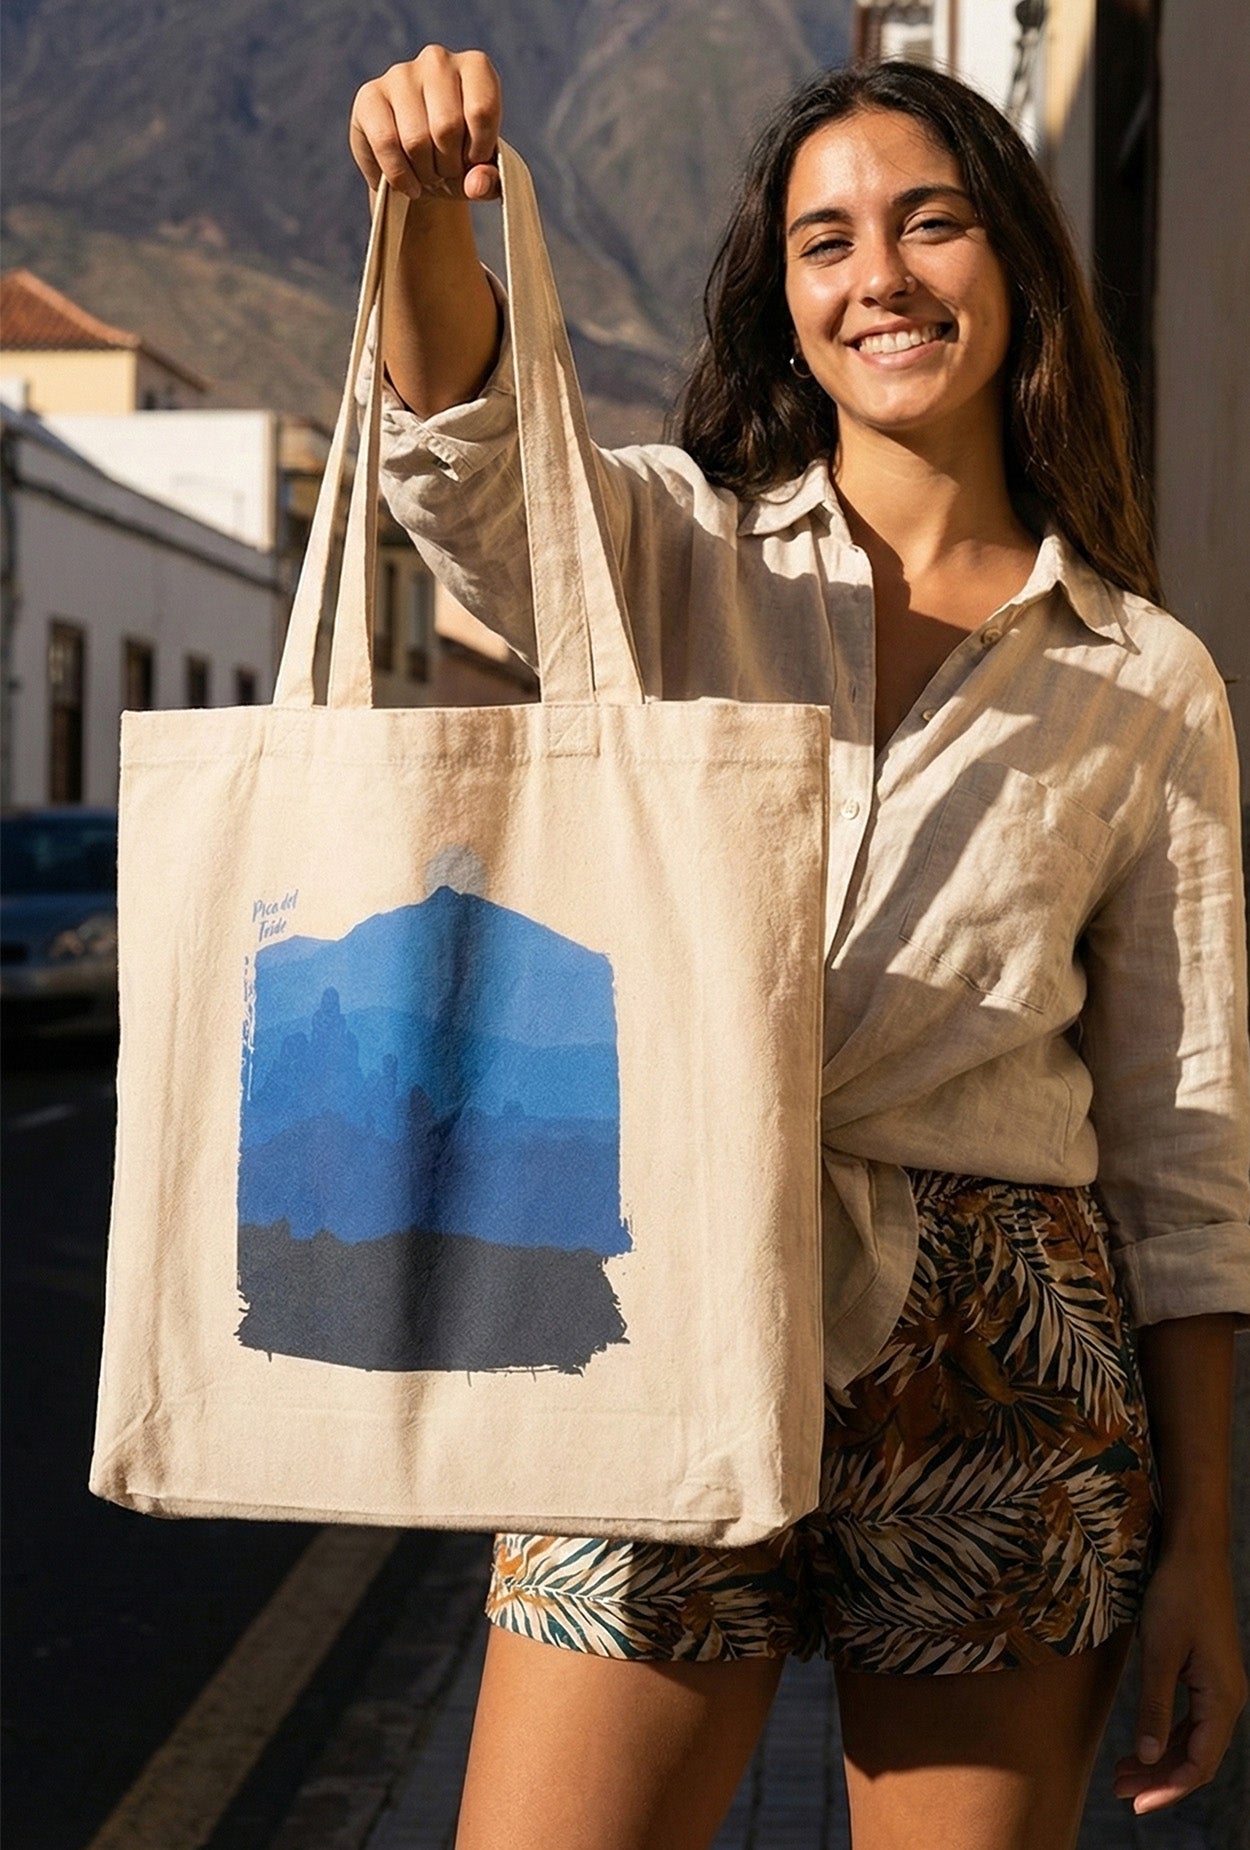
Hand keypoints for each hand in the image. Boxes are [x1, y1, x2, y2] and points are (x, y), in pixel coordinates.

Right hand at [349, 45, 501, 203]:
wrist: (420, 170)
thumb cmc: (458, 162)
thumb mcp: (483, 176)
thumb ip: (491, 182)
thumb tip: (475, 183)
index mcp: (475, 68)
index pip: (482, 110)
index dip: (479, 150)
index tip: (474, 163)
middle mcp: (438, 60)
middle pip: (447, 126)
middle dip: (449, 165)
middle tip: (446, 172)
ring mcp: (401, 74)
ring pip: (416, 139)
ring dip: (424, 173)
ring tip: (427, 175)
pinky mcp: (370, 95)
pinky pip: (386, 143)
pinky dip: (399, 175)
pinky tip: (408, 185)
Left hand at [1113, 1542, 1247, 1813]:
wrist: (1194, 1551)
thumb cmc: (1177, 1595)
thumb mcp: (1160, 1652)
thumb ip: (1154, 1707)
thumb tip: (1146, 1756)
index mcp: (1223, 1698)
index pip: (1199, 1764)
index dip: (1167, 1788)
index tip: (1135, 1802)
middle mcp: (1228, 1698)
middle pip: (1196, 1756)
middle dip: (1158, 1777)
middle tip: (1118, 1790)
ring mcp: (1219, 1686)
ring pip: (1192, 1738)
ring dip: (1159, 1758)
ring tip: (1121, 1773)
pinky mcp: (1207, 1673)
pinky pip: (1190, 1718)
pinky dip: (1165, 1733)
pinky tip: (1140, 1741)